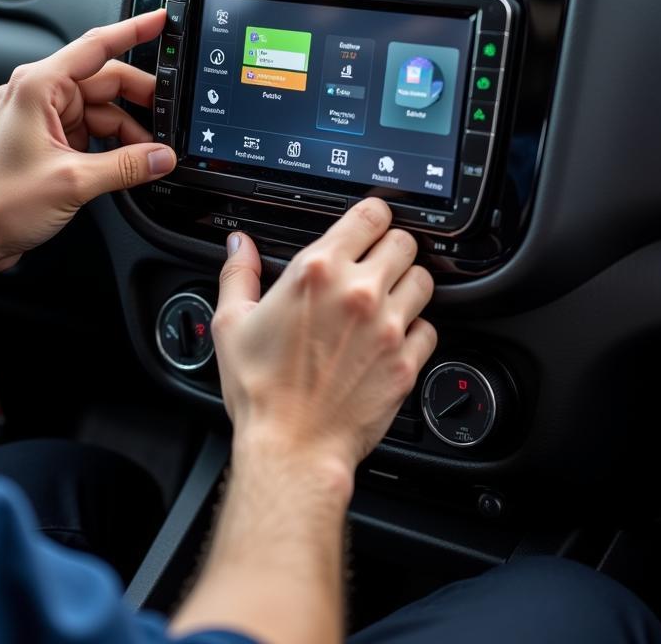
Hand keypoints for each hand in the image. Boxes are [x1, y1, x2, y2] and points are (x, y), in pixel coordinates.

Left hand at [0, 10, 175, 268]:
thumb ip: (126, 166)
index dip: (133, 31)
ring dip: (125, 131)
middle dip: (138, 101)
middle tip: (169, 119)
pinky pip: (86, 130)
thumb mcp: (74, 182)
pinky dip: (109, 144)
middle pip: (103, 82)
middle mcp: (36, 95)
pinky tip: (126, 163)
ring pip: (98, 110)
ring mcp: (39, 117)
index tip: (160, 21)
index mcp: (37, 87)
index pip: (96, 47)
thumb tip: (160, 157)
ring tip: (148, 157)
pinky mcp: (42, 139)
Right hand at [213, 198, 436, 488]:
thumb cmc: (260, 390)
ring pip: (424, 280)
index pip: (370, 214)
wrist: (292, 446)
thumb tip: (239, 245)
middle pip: (404, 242)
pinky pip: (429, 328)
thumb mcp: (232, 322)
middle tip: (377, 261)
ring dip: (407, 283)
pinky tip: (392, 337)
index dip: (373, 213)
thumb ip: (238, 274)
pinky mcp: (406, 361)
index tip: (369, 222)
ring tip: (388, 297)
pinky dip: (415, 329)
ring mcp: (388, 327)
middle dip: (391, 246)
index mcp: (316, 272)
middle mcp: (359, 292)